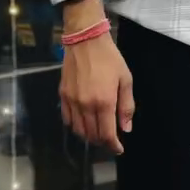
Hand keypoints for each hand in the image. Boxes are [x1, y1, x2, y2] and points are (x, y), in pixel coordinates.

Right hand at [60, 28, 133, 152]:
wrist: (85, 40)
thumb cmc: (109, 58)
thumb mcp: (125, 79)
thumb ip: (126, 106)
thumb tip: (126, 128)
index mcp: (104, 102)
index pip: (107, 134)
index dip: (113, 146)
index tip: (119, 149)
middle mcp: (86, 106)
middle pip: (92, 135)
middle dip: (103, 141)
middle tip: (110, 139)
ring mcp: (72, 102)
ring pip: (79, 131)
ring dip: (89, 136)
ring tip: (98, 133)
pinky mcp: (63, 96)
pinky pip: (67, 120)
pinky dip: (76, 126)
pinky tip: (83, 122)